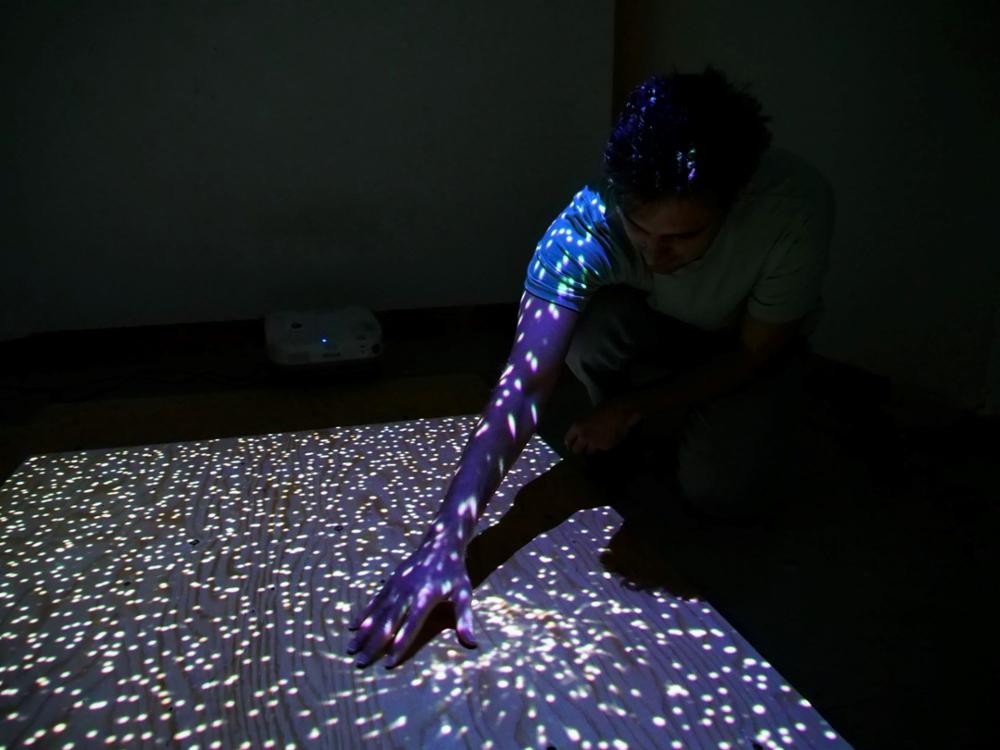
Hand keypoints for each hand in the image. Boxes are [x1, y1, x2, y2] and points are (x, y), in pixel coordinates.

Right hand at [346, 523, 477, 667]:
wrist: (440, 543)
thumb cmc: (454, 572)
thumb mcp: (464, 593)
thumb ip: (464, 619)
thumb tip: (471, 643)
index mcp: (426, 597)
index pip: (410, 625)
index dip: (400, 644)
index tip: (388, 663)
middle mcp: (407, 592)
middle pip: (388, 622)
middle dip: (374, 644)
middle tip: (360, 663)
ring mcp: (396, 586)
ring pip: (377, 613)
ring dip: (364, 632)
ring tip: (351, 649)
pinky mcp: (390, 582)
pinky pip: (375, 601)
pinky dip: (364, 615)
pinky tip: (353, 627)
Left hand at [565, 399, 640, 454]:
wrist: (621, 412)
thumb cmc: (605, 408)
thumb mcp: (590, 415)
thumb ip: (583, 426)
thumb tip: (581, 433)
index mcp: (578, 426)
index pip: (568, 440)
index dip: (569, 443)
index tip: (570, 445)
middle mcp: (584, 437)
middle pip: (576, 450)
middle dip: (579, 450)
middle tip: (582, 448)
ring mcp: (595, 443)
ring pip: (589, 452)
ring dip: (590, 450)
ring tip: (595, 445)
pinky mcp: (605, 448)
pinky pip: (601, 450)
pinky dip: (602, 447)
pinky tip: (607, 441)